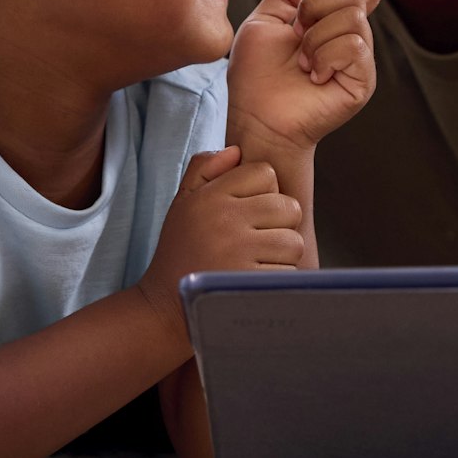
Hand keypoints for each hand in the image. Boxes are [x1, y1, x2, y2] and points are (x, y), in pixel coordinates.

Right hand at [136, 146, 304, 340]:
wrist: (164, 308)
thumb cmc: (179, 252)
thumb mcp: (182, 203)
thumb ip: (204, 169)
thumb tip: (237, 150)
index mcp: (209, 196)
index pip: (265, 173)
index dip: (264, 192)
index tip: (249, 212)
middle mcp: (224, 219)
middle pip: (288, 206)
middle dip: (280, 224)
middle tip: (257, 240)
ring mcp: (237, 251)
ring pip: (293, 241)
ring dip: (281, 255)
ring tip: (255, 262)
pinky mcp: (248, 282)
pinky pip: (287, 271)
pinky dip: (278, 278)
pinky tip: (253, 281)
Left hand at [226, 0, 395, 151]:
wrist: (257, 119)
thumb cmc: (255, 79)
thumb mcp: (262, 25)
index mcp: (330, 24)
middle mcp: (351, 39)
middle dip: (315, 8)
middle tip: (297, 37)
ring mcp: (360, 61)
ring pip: (350, 18)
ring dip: (315, 38)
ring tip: (303, 63)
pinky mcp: (362, 81)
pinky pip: (352, 45)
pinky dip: (324, 56)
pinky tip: (314, 76)